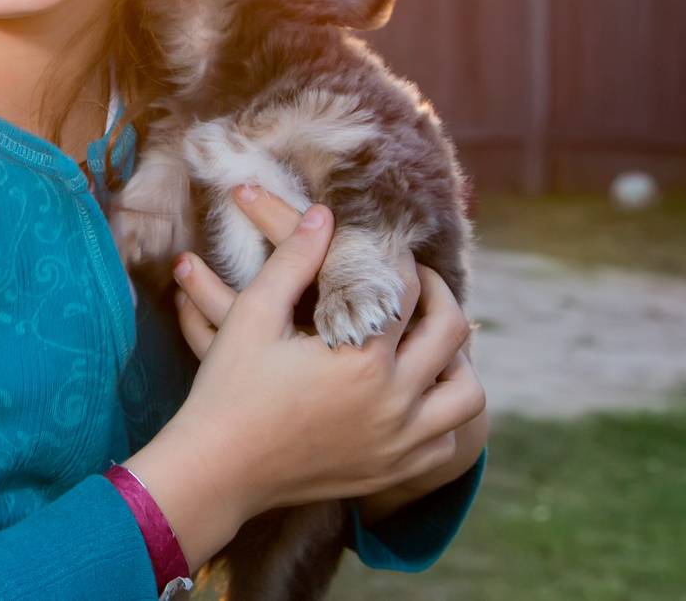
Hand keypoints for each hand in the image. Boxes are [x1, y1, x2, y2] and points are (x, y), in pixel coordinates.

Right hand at [173, 184, 488, 521]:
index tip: (386, 248)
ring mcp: (398, 443)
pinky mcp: (390, 471)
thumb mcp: (254, 312)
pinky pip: (444, 442)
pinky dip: (439, 414)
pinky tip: (410, 393)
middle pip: (451, 334)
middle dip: (438, 295)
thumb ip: (294, 259)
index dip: (399, 260)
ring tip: (424, 339)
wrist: (219, 468)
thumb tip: (324, 214)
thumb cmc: (231, 386)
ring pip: (466, 396)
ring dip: (455, 361)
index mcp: (364, 358)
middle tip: (415, 280)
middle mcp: (395, 402)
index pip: (407, 290)